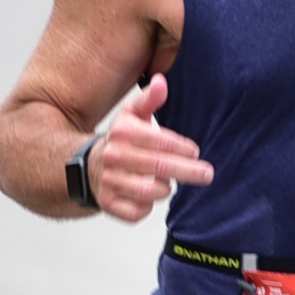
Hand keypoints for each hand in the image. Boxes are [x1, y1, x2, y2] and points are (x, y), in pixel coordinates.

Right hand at [88, 74, 211, 222]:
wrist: (88, 166)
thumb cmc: (119, 140)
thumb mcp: (132, 114)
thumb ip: (149, 99)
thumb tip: (161, 82)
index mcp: (122, 132)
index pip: (162, 142)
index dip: (183, 149)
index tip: (194, 152)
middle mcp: (113, 156)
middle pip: (160, 168)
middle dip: (189, 172)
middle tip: (206, 174)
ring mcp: (109, 181)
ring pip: (150, 192)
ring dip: (165, 188)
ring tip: (169, 181)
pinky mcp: (108, 203)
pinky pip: (136, 212)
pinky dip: (147, 207)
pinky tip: (150, 196)